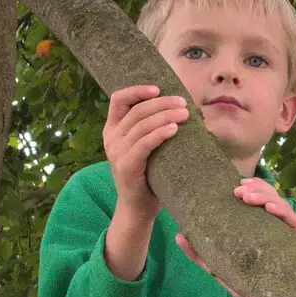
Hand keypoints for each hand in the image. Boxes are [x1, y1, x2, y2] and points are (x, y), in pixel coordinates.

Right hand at [103, 85, 189, 220]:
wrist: (137, 207)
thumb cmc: (147, 175)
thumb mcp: (144, 147)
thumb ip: (150, 128)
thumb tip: (180, 108)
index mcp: (112, 129)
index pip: (118, 99)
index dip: (137, 90)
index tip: (157, 89)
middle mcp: (111, 138)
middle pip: (136, 111)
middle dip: (162, 103)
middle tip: (182, 103)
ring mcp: (117, 153)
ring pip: (141, 125)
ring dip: (165, 116)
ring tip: (185, 114)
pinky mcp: (126, 166)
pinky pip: (144, 144)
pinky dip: (159, 134)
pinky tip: (174, 129)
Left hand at [175, 178, 295, 296]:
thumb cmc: (248, 286)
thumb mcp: (220, 268)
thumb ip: (200, 254)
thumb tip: (178, 236)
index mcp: (260, 226)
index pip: (259, 199)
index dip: (251, 187)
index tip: (236, 185)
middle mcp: (277, 227)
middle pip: (271, 197)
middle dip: (257, 189)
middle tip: (239, 191)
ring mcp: (289, 234)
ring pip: (282, 206)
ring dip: (267, 197)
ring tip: (250, 197)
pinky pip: (295, 223)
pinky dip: (284, 213)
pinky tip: (272, 209)